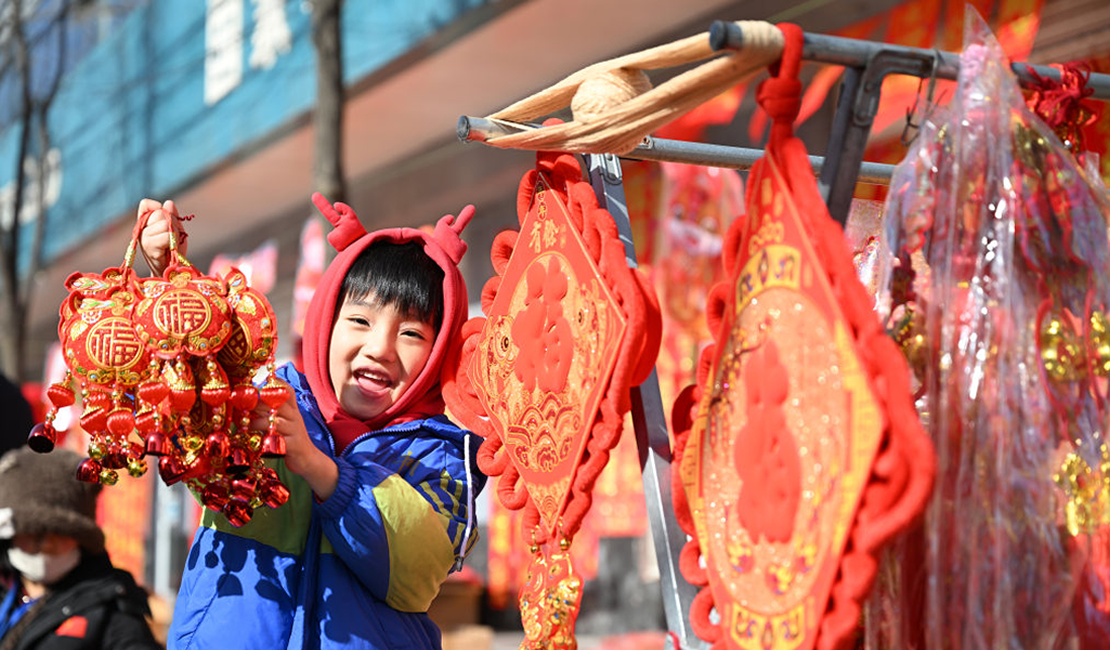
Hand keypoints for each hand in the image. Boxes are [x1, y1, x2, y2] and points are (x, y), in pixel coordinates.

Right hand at [137, 198, 187, 275]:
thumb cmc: (173, 251)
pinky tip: (170, 249)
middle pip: (160, 213)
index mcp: (144, 224)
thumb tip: (168, 203)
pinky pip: (166, 236)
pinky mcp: (150, 248)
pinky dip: (174, 240)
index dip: (157, 207)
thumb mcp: (175, 229)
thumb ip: (172, 216)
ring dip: (175, 233)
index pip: (145, 204)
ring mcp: (144, 239)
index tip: (165, 219)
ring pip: (164, 224)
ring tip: (172, 244)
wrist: (172, 272)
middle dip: (172, 223)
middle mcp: (140, 230)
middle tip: (173, 237)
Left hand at [251, 379, 338, 500]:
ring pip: (275, 421)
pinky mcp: (293, 445)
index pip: (288, 391)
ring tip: (245, 427)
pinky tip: (255, 442)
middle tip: (242, 406)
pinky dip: (263, 440)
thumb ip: (271, 414)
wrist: (309, 460)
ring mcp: (295, 431)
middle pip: (278, 403)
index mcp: (293, 410)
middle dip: (258, 402)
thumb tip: (248, 406)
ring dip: (256, 423)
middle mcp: (295, 417)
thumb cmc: (290, 440)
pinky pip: (277, 440)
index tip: (259, 383)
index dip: (275, 384)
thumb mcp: (285, 423)